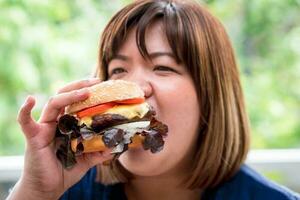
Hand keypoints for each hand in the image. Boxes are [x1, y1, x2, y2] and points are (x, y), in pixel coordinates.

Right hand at [7, 78, 112, 199]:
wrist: (48, 188)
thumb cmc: (65, 171)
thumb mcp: (87, 160)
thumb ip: (99, 152)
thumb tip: (115, 145)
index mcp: (67, 124)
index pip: (76, 103)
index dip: (87, 92)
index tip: (102, 85)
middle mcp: (55, 122)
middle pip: (65, 96)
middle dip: (80, 86)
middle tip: (96, 81)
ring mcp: (44, 128)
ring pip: (53, 103)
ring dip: (69, 95)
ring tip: (86, 92)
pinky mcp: (34, 137)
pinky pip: (25, 122)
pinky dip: (25, 111)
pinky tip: (30, 100)